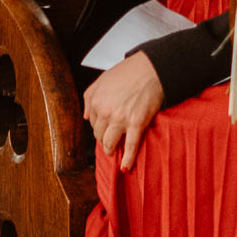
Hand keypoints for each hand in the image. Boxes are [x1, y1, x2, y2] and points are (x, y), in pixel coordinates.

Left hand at [83, 51, 163, 170]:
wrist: (151, 69)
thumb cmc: (129, 72)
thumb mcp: (102, 80)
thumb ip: (90, 97)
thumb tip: (86, 116)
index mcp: (97, 102)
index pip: (93, 123)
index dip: (99, 128)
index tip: (103, 132)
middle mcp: (106, 112)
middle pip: (100, 135)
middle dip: (103, 140)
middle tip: (108, 144)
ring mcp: (121, 119)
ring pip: (110, 143)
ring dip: (110, 150)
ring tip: (113, 152)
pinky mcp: (137, 123)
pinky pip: (130, 146)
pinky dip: (128, 159)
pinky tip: (125, 167)